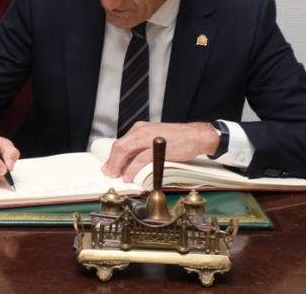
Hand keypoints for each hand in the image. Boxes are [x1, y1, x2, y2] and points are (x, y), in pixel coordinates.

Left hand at [101, 122, 219, 181]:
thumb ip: (143, 145)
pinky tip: (129, 176)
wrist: (196, 136)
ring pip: (125, 151)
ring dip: (118, 166)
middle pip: (119, 147)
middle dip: (112, 162)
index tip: (109, 166)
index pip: (121, 142)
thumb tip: (132, 160)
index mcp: (140, 129)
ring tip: (116, 176)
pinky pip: (139, 159)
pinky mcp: (156, 147)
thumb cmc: (179, 139)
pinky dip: (132, 169)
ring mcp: (148, 138)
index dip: (112, 156)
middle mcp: (141, 131)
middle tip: (109, 173)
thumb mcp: (155, 138)